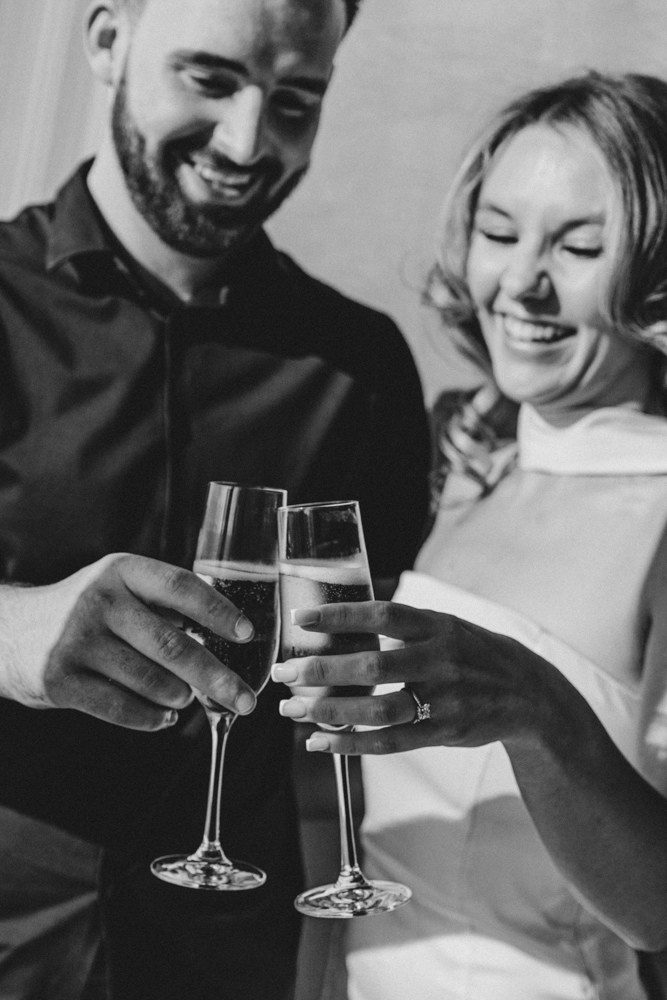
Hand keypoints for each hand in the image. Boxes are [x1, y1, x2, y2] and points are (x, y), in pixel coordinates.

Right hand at [0, 554, 256, 729]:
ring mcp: (76, 641)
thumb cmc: (86, 611)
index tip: (247, 634)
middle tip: (246, 700)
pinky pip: (121, 708)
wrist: (12, 631)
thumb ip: (163, 602)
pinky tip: (165, 717)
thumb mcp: (118, 587)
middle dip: (217, 677)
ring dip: (180, 696)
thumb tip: (228, 638)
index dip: (218, 612)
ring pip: (150, 681)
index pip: (180, 587)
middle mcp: (97, 601)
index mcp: (120, 570)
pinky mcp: (60, 681)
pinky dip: (152, 718)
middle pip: (172, 645)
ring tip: (187, 698)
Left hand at [271, 600, 555, 753]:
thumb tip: (342, 615)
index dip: (342, 616)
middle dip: (324, 670)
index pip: (384, 616)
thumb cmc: (472, 652)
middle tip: (284, 672)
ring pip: (380, 710)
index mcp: (438, 626)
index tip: (301, 619)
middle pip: (374, 666)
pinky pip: (391, 743)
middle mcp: (441, 659)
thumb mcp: (446, 625)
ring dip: (332, 711)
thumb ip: (403, 624)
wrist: (528, 693)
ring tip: (293, 709)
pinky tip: (320, 741)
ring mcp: (445, 700)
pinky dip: (353, 744)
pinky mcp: (445, 733)